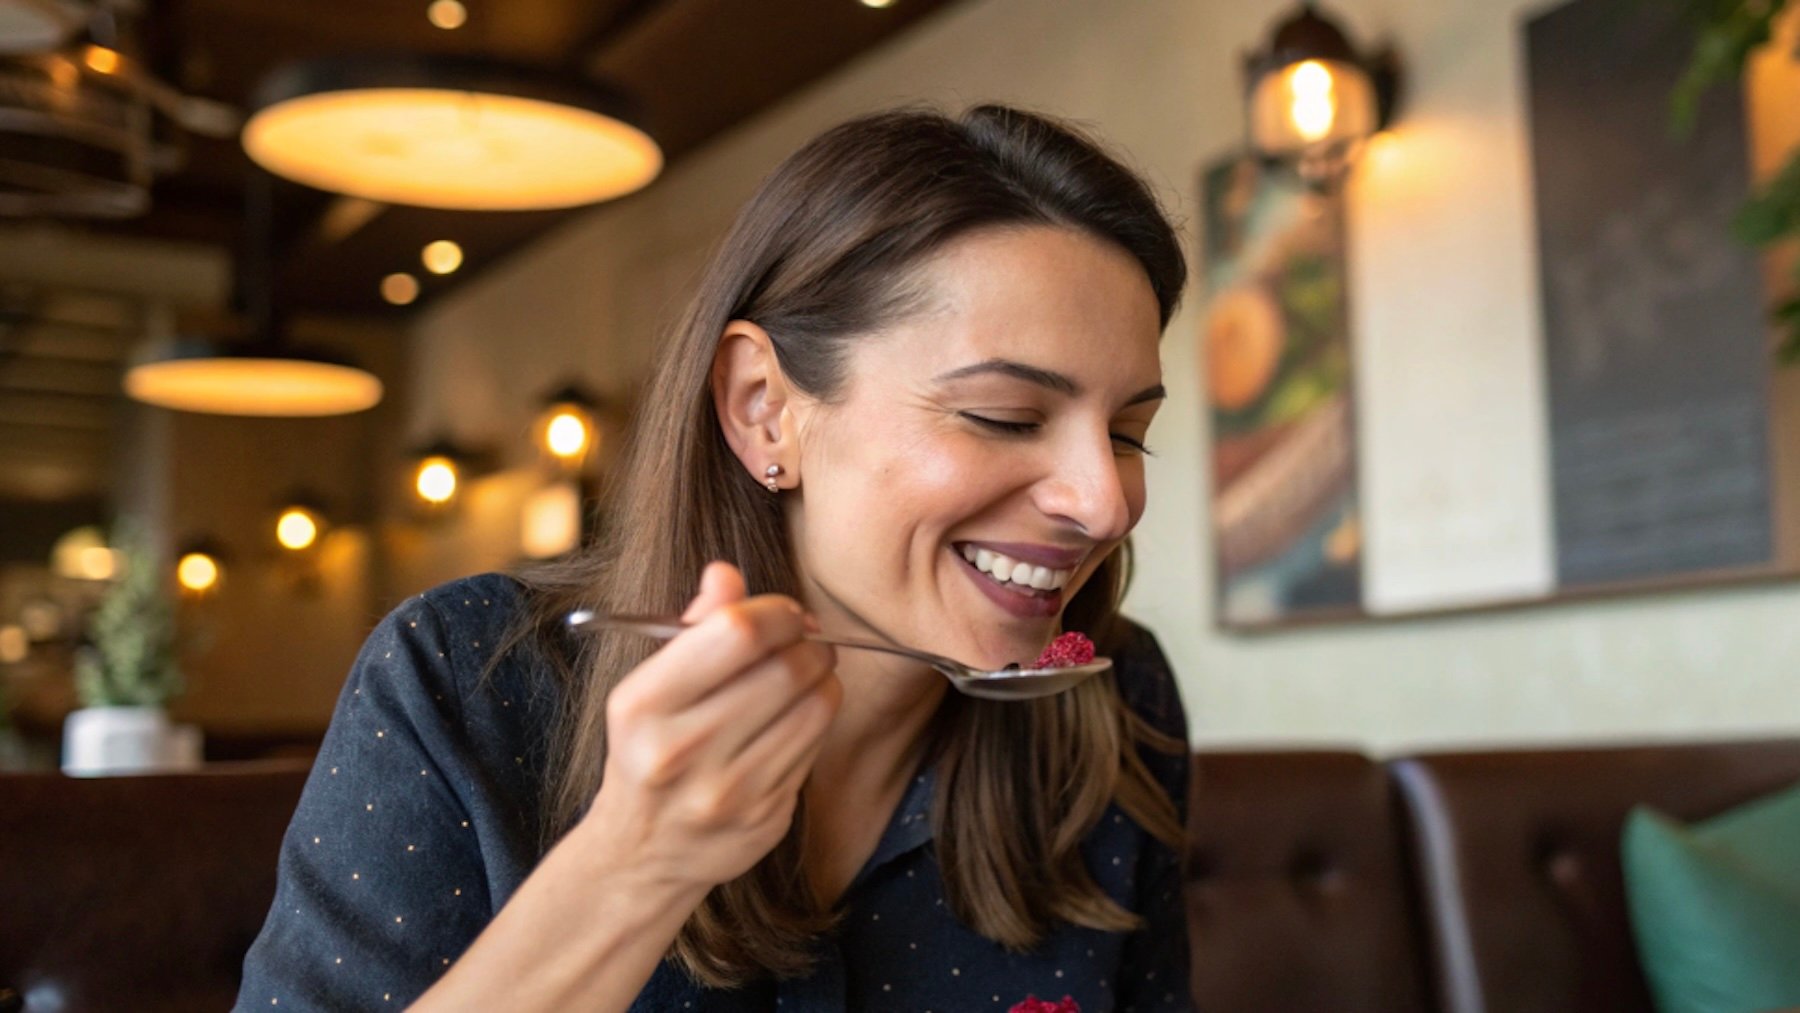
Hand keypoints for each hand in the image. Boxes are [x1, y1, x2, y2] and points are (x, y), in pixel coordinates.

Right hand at [576, 562, 840, 892]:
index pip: (737, 633)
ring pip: (815, 707)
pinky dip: (818, 719)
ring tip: (807, 673)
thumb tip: (726, 574)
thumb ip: (693, 628)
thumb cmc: (650, 750)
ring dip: (823, 678)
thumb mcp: (649, 688)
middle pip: (786, 668)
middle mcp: (683, 751)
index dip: (777, 611)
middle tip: (804, 640)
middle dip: (808, 643)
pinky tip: (798, 716)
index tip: (785, 613)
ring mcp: (728, 792)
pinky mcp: (765, 819)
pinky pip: (816, 747)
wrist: (642, 854)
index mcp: (644, 706)